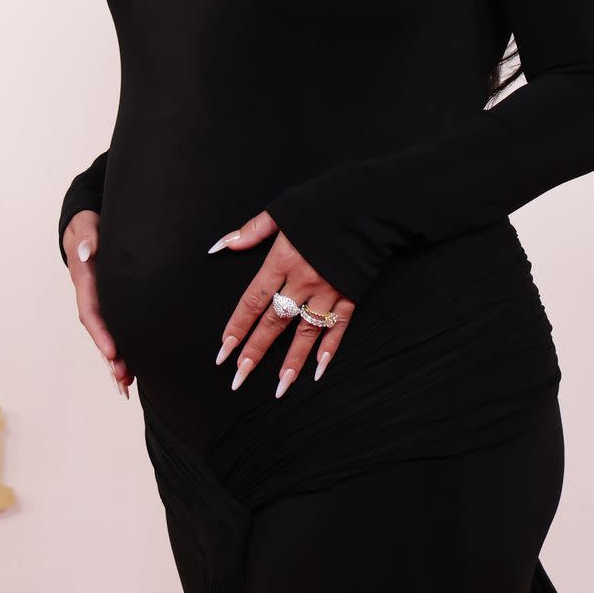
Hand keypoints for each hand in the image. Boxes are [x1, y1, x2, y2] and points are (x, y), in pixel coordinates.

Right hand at [62, 210, 133, 398]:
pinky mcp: (110, 301)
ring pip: (106, 335)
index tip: (112, 352)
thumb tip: (88, 252)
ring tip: (126, 385)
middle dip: (109, 357)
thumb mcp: (85, 224)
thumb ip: (87, 236)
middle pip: (98, 332)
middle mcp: (90, 296)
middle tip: (122, 380)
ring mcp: (99, 300)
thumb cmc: (87, 223)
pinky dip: (121, 348)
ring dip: (115, 360)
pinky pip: (115, 327)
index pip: (91, 312)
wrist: (88, 223)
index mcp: (85, 280)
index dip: (101, 333)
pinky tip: (132, 368)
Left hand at [210, 210, 353, 397]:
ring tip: (279, 388)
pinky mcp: (351, 295)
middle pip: (275, 321)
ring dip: (292, 361)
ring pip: (306, 332)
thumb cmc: (325, 204)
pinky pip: (338, 327)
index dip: (238, 327)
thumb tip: (222, 246)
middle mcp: (304, 280)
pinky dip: (330, 348)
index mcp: (283, 259)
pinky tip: (319, 369)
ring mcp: (329, 290)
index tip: (223, 351)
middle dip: (256, 351)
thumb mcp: (283, 210)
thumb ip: (252, 231)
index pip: (254, 300)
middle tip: (239, 378)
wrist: (370, 204)